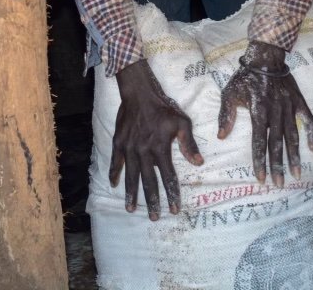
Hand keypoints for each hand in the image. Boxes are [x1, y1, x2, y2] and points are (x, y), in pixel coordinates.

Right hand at [110, 59, 203, 218]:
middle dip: (152, 202)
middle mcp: (144, 152)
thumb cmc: (163, 108)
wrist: (139, 93)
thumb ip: (189, 143)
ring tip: (131, 209)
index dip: (172, 194)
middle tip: (155, 218)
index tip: (174, 209)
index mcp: (160, 149)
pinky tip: (113, 185)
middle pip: (149, 182)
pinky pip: (115, 162)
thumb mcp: (182, 122)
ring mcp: (129, 149)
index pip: (168, 177)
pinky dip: (114, 174)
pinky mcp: (118, 143)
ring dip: (131, 194)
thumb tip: (198, 163)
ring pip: (131, 176)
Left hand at [218, 41, 312, 186]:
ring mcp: (289, 107)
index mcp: (258, 111)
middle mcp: (275, 112)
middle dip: (278, 165)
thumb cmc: (245, 77)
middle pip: (277, 143)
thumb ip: (225, 115)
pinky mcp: (299, 101)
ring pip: (293, 136)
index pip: (258, 141)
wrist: (265, 56)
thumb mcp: (229, 93)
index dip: (259, 160)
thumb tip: (221, 137)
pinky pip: (308, 120)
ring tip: (297, 173)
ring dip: (295, 156)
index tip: (260, 177)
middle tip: (279, 183)